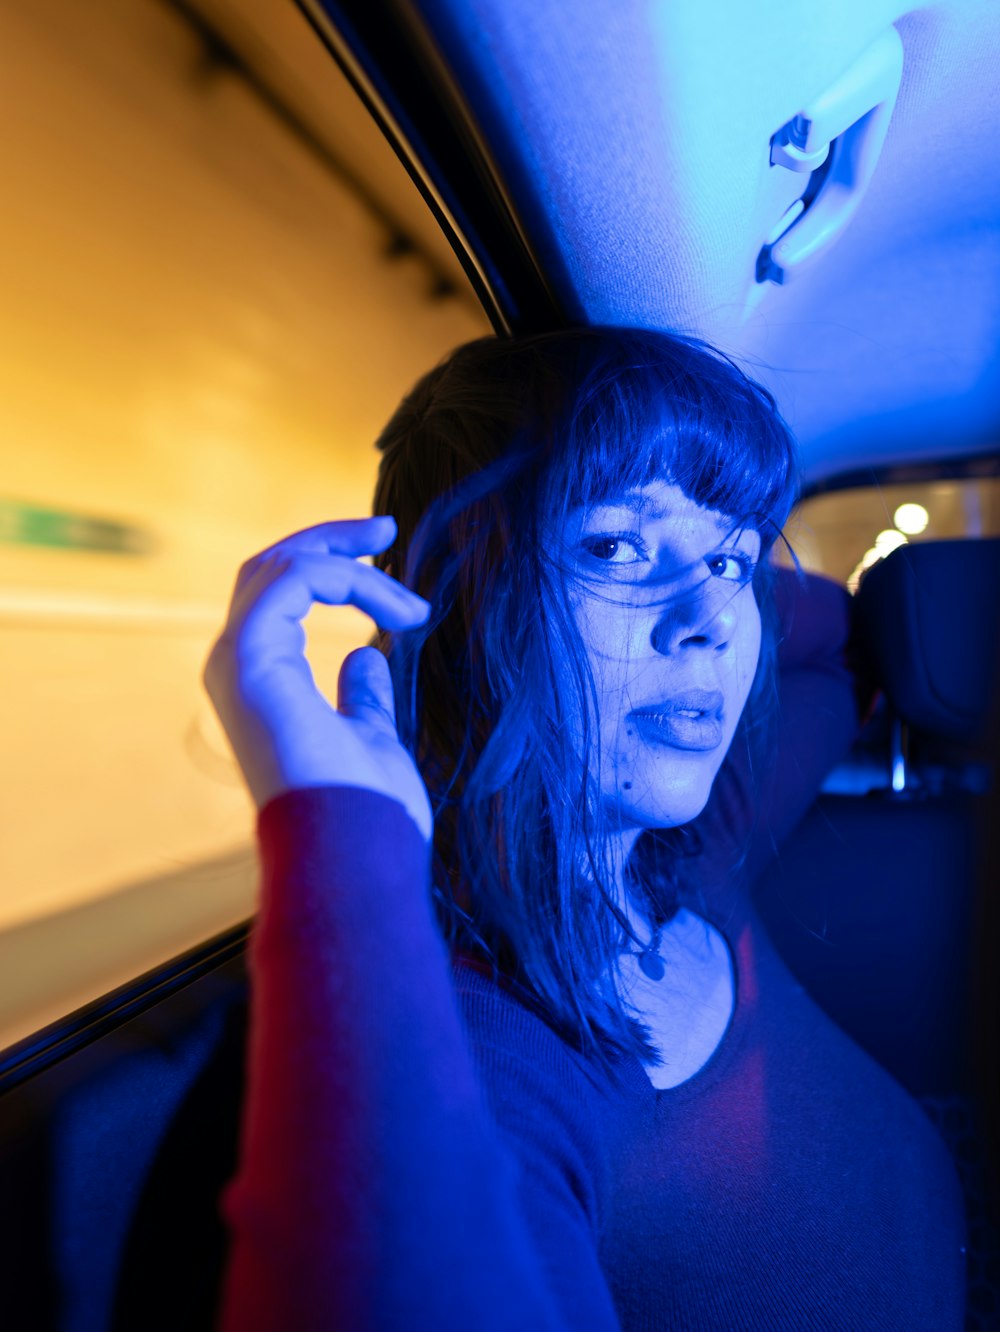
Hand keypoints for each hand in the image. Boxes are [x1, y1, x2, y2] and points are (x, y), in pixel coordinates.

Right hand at [202, 516, 432, 839]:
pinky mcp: (249, 658)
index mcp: (260, 683)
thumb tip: (365, 657)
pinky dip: (345, 577)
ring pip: (280, 566)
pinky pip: (293, 581)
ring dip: (348, 560)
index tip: (400, 586)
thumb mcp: (371, 739)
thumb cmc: (366, 814)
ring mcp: (236, 661)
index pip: (281, 598)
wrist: (351, 856)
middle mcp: (236, 666)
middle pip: (272, 569)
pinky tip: (394, 608)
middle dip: (331, 542)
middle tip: (387, 528)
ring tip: (410, 598)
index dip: (335, 572)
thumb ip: (361, 696)